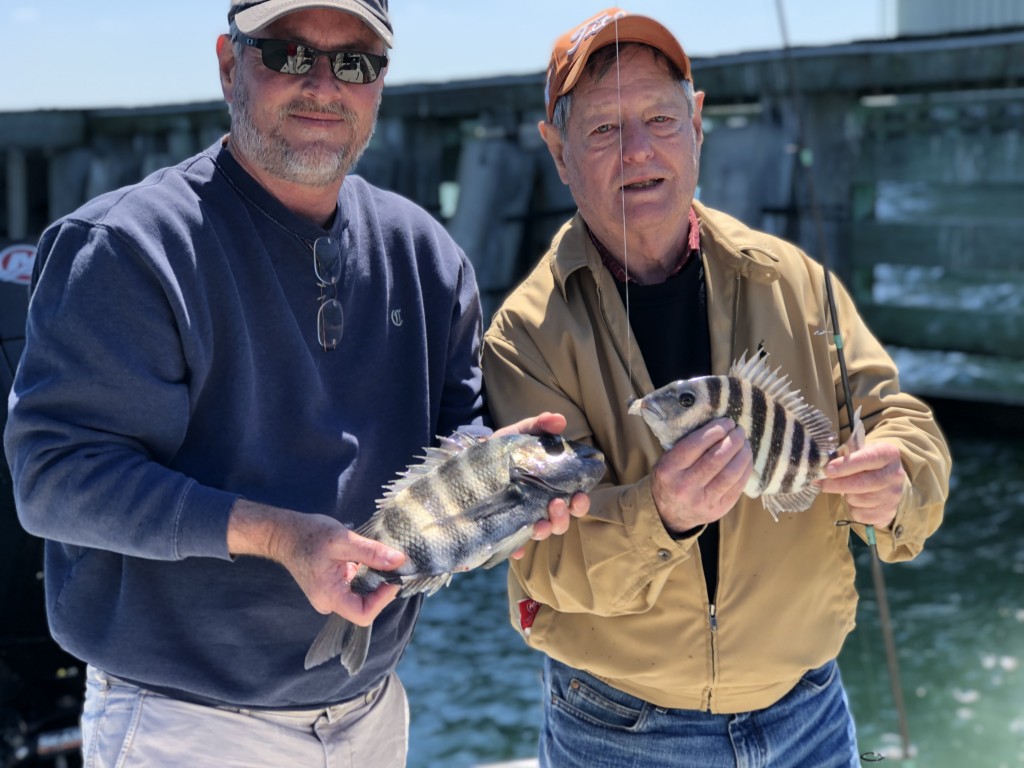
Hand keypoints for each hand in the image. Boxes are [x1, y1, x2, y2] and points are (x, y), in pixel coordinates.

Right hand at [228, 501, 405, 626]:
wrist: (283, 533)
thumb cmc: (309, 534)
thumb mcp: (343, 540)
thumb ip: (371, 552)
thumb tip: (399, 561)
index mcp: (329, 596)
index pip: (363, 614)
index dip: (383, 599)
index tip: (394, 576)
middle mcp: (329, 602)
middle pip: (365, 606)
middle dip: (381, 587)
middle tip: (392, 564)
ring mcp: (330, 596)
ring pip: (362, 596)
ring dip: (375, 579)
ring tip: (380, 558)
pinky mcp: (332, 587)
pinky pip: (355, 587)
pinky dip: (366, 574)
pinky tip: (368, 558)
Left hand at [492, 411, 591, 557]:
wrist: (462, 466)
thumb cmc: (497, 452)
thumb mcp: (516, 435)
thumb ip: (537, 426)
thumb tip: (560, 419)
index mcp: (548, 488)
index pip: (573, 500)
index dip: (581, 501)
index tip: (580, 495)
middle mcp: (538, 508)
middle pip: (561, 521)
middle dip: (564, 518)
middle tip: (557, 505)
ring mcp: (519, 521)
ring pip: (540, 534)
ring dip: (545, 531)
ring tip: (539, 523)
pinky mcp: (499, 532)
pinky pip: (510, 546)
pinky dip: (515, 549)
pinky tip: (516, 549)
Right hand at [651, 418, 752, 533]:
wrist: (671, 515)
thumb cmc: (671, 479)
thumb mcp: (666, 461)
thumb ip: (685, 445)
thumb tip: (717, 425)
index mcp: (668, 470)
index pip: (696, 444)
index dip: (715, 430)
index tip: (727, 422)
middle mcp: (684, 486)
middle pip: (717, 458)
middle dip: (733, 440)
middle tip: (739, 430)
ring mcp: (703, 500)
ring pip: (731, 473)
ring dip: (743, 453)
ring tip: (745, 443)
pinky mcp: (719, 509)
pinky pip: (738, 486)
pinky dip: (745, 468)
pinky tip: (746, 458)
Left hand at [821, 441, 904, 528]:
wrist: (887, 480)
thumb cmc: (866, 462)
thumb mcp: (859, 451)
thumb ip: (844, 454)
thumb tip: (822, 464)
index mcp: (888, 454)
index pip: (867, 458)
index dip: (846, 465)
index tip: (828, 470)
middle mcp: (895, 475)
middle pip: (862, 483)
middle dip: (838, 484)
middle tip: (821, 484)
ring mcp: (894, 496)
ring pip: (859, 500)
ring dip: (846, 496)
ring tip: (846, 489)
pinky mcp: (888, 513)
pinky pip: (861, 515)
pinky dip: (852, 509)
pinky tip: (854, 500)